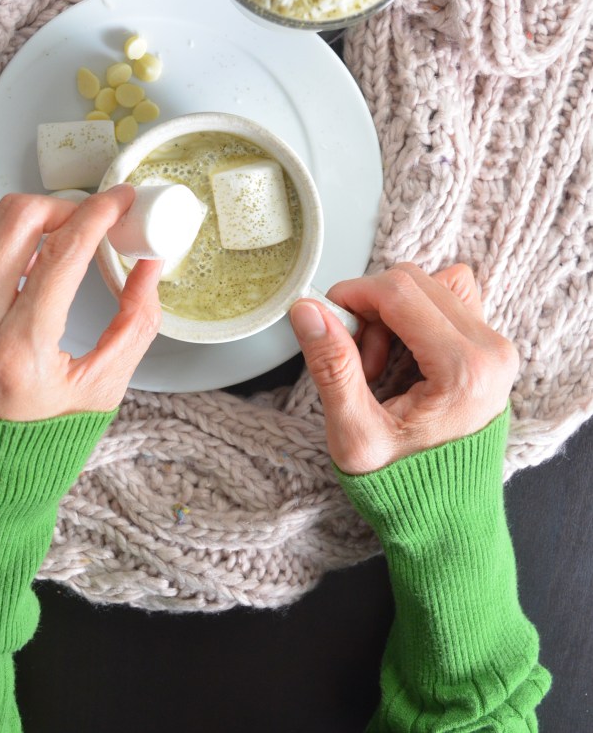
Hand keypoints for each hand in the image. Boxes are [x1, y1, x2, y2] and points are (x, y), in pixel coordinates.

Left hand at [0, 187, 161, 420]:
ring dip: (11, 217)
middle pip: (15, 219)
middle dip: (58, 208)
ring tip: (33, 244)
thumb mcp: (102, 389)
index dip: (100, 213)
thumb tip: (150, 265)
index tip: (120, 200)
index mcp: (21, 351)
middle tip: (78, 224)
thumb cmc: (37, 437)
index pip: (65, 252)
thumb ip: (135, 324)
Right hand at [290, 263, 518, 472]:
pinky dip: (414, 316)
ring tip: (378, 366)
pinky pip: (449, 301)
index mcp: (464, 370)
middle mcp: (491, 350)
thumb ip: (332, 367)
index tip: (323, 316)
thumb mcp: (355, 435)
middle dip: (371, 308)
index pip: (399, 292)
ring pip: (431, 285)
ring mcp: (496, 348)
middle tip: (355, 359)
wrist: (448, 520)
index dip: (352, 294)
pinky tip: (400, 357)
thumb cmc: (405, 488)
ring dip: (393, 311)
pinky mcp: (490, 349)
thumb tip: (308, 310)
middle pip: (415, 282)